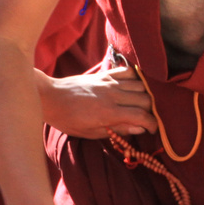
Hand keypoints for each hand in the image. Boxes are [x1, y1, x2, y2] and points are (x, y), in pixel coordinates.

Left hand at [38, 65, 155, 138]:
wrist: (50, 97)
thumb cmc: (68, 120)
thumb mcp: (91, 132)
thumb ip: (117, 130)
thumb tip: (139, 129)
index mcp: (109, 112)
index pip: (141, 116)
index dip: (153, 124)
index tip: (153, 130)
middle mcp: (113, 95)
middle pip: (146, 99)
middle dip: (152, 111)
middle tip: (148, 118)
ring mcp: (109, 82)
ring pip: (140, 85)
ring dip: (146, 95)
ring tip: (143, 105)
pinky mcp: (104, 74)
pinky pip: (128, 72)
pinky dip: (136, 78)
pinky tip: (135, 87)